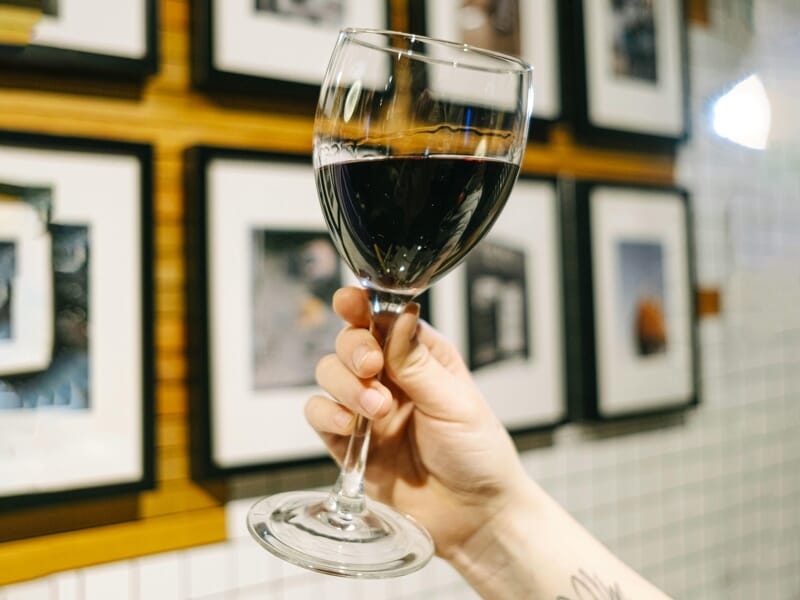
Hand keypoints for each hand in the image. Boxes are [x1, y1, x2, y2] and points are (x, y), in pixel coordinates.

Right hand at [305, 287, 529, 557]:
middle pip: (349, 342)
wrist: (474, 516)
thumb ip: (417, 362)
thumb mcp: (455, 402)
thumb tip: (397, 315)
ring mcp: (368, 410)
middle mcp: (391, 378)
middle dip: (353, 349)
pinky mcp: (350, 444)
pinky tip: (348, 424)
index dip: (361, 307)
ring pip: (329, 375)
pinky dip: (326, 414)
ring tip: (376, 407)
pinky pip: (319, 416)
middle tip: (371, 366)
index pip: (383, 319)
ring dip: (345, 385)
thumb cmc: (478, 455)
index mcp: (421, 357)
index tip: (349, 302)